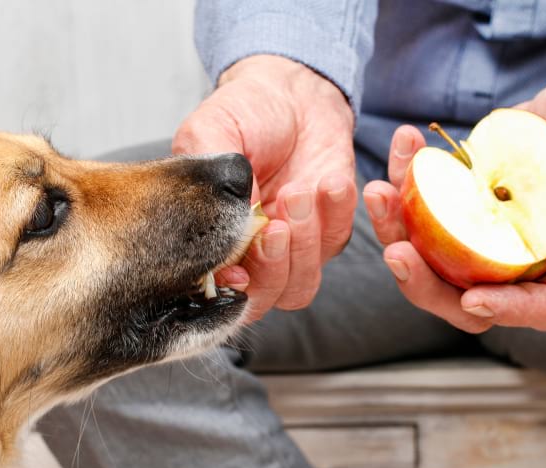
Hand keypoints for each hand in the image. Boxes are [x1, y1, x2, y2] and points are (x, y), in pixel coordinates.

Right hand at [173, 55, 356, 322]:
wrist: (292, 91)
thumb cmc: (243, 112)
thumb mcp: (209, 133)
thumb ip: (209, 183)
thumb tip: (227, 230)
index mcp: (211, 239)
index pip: (216, 289)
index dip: (228, 291)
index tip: (238, 271)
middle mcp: (250, 254)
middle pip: (262, 299)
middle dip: (272, 267)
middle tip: (276, 225)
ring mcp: (292, 248)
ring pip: (301, 285)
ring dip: (304, 244)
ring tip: (300, 191)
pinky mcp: (329, 230)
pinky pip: (336, 243)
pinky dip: (336, 215)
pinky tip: (330, 181)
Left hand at [363, 73, 545, 332]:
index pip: (544, 305)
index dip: (510, 311)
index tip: (474, 299)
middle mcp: (515, 257)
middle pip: (465, 299)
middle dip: (424, 283)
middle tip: (396, 251)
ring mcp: (477, 239)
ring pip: (427, 261)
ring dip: (394, 230)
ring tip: (380, 192)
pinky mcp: (450, 213)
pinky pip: (415, 215)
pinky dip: (401, 185)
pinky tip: (403, 146)